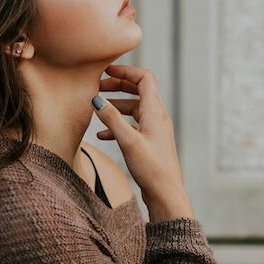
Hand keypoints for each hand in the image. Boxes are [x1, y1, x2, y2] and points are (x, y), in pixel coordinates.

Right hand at [92, 64, 193, 221]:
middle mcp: (157, 117)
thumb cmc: (151, 168)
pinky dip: (118, 124)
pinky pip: (133, 125)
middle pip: (139, 90)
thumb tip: (97, 99)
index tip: (106, 70)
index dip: (126, 71)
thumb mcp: (128, 141)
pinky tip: (102, 135)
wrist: (166, 194)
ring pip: (134, 108)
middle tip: (97, 87)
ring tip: (97, 108)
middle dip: (118, 86)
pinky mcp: (150, 142)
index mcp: (155, 111)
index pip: (144, 78)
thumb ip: (112, 119)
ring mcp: (154, 129)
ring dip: (116, 105)